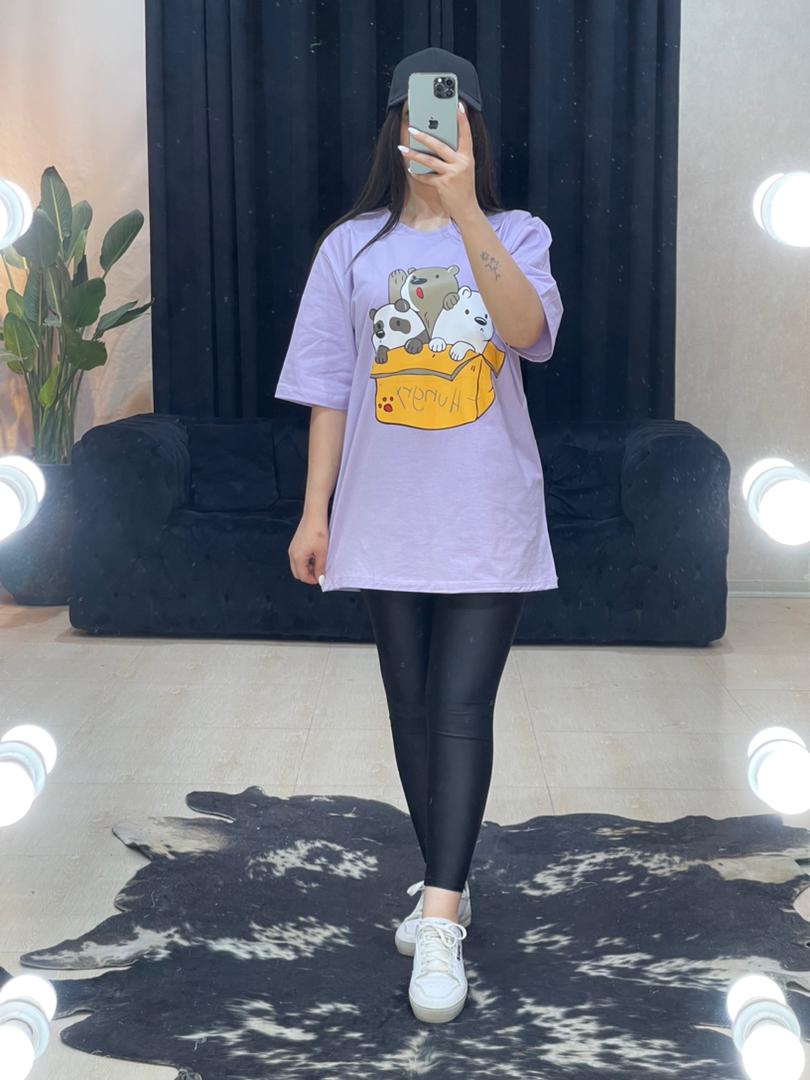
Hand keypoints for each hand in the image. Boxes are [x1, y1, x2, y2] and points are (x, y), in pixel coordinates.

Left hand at [400, 101, 477, 222]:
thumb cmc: (464, 186)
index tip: (458, 105)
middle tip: (412, 128)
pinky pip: (427, 176)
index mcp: (468, 156)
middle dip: (424, 136)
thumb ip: (455, 156)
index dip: (462, 119)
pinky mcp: (443, 185)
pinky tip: (411, 170)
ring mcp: (452, 174)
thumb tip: (437, 142)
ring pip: (429, 160)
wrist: (467, 208)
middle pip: (440, 145)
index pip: (466, 134)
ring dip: (414, 154)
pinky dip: (418, 174)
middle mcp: (461, 163)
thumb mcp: (464, 168)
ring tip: (402, 149)